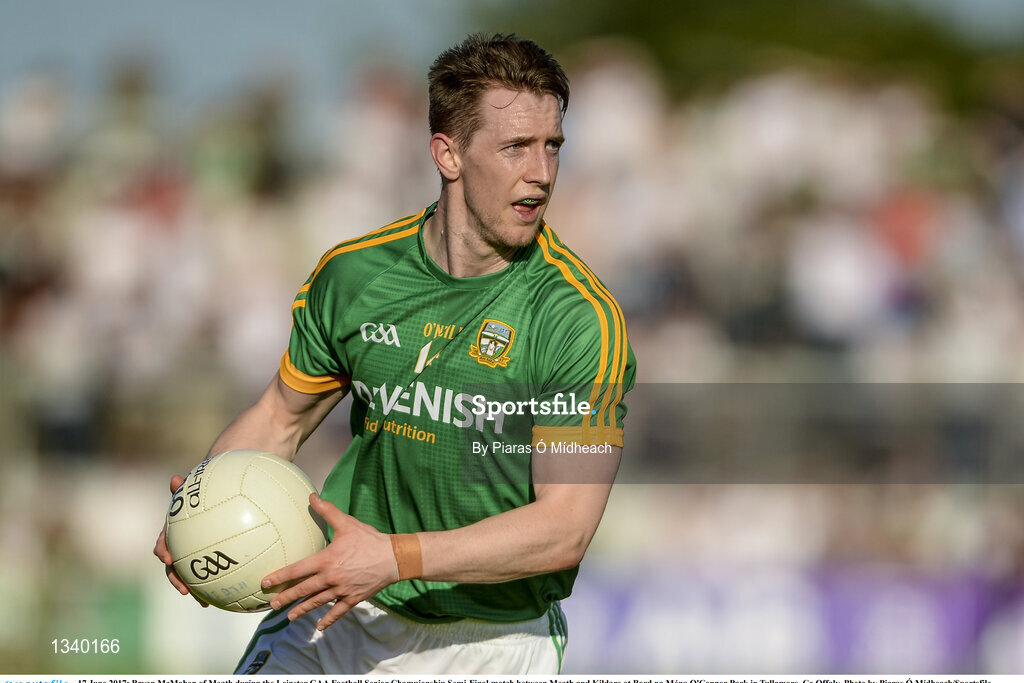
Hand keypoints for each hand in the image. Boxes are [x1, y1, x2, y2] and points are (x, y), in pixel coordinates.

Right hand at [152, 475, 207, 606]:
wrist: (207, 500)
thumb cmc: (197, 497)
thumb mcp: (192, 493)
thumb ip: (184, 491)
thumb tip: (174, 478)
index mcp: (172, 533)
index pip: (163, 544)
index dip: (163, 552)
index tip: (167, 559)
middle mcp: (178, 547)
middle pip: (172, 567)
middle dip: (176, 580)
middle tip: (184, 589)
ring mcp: (189, 556)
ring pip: (187, 576)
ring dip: (192, 590)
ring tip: (203, 602)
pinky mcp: (201, 562)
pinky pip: (204, 576)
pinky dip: (209, 588)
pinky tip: (222, 598)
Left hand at [261, 493, 398, 630]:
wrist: (393, 557)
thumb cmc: (369, 539)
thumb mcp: (347, 523)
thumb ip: (327, 511)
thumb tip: (312, 496)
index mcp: (326, 560)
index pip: (297, 570)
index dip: (280, 577)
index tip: (266, 583)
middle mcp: (331, 578)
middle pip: (303, 590)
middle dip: (286, 597)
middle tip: (272, 604)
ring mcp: (342, 590)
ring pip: (317, 602)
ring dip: (302, 610)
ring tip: (290, 616)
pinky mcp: (353, 598)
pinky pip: (338, 611)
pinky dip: (329, 619)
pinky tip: (320, 627)